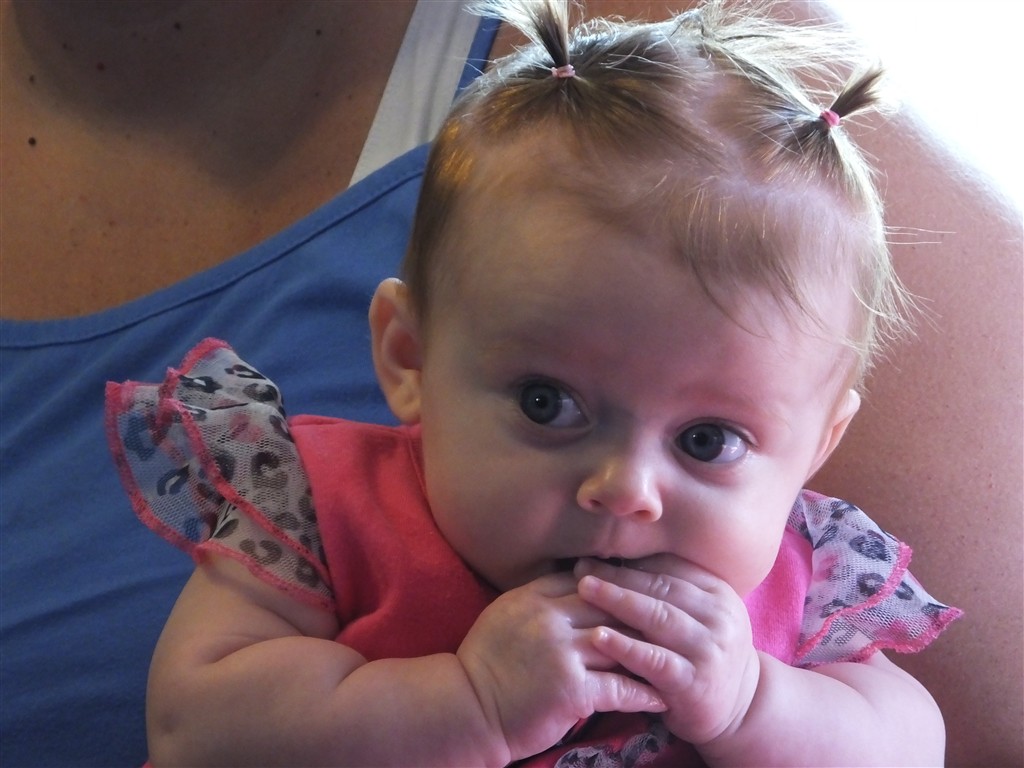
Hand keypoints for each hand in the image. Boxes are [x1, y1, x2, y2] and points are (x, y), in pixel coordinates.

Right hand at [456, 571, 665, 761]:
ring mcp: (560, 653)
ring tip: (678, 659)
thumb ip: (542, 596)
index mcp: (533, 596)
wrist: (466, 709)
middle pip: (612, 606)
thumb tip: (581, 577)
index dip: (622, 584)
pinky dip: (643, 693)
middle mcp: (548, 618)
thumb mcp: (507, 614)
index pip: (590, 579)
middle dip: (645, 614)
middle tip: (676, 622)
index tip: (649, 590)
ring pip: (621, 644)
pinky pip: (619, 687)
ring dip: (652, 654)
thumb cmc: (487, 663)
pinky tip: (661, 697)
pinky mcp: (570, 690)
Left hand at [575, 556, 759, 745]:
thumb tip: (616, 559)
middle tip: (581, 568)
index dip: (630, 560)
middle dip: (617, 576)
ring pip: (658, 617)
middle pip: (660, 587)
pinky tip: (598, 637)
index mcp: (718, 592)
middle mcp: (720, 616)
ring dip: (618, 600)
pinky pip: (654, 659)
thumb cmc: (703, 654)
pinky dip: (625, 646)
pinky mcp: (694, 682)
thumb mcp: (698, 617)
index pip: (669, 568)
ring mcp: (709, 649)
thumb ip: (669, 592)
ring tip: (584, 589)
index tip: (594, 553)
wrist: (740, 709)